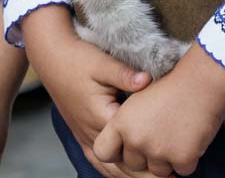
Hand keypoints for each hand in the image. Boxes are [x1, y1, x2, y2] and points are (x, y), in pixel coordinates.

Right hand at [22, 7, 150, 177]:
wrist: (51, 58)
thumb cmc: (77, 59)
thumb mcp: (102, 63)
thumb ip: (125, 74)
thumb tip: (148, 80)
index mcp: (101, 117)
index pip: (131, 145)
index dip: (152, 151)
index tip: (172, 156)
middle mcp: (92, 133)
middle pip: (122, 165)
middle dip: (145, 174)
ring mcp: (85, 137)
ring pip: (109, 169)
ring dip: (131, 177)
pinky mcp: (82, 135)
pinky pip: (98, 163)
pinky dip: (114, 173)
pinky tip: (128, 175)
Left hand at [95, 43, 224, 176]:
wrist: (201, 80)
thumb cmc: (172, 84)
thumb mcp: (138, 99)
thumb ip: (127, 125)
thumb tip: (124, 146)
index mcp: (121, 122)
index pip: (102, 152)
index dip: (115, 151)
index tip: (128, 144)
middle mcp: (136, 139)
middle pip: (134, 164)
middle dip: (147, 155)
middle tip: (162, 133)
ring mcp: (159, 151)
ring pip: (158, 171)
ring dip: (168, 158)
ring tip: (177, 132)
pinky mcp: (182, 158)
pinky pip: (182, 170)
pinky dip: (188, 158)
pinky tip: (191, 137)